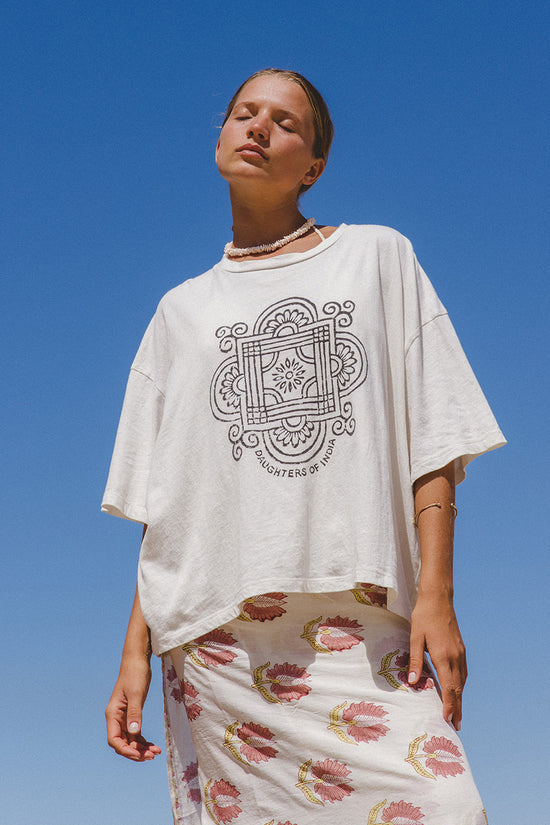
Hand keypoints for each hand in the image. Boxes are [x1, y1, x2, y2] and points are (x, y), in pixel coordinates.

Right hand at [105, 657, 161, 760]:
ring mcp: (124, 717)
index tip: (139, 754)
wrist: (137, 661)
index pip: (114, 739)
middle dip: (135, 752)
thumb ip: (135, 713)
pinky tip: (154, 745)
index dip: (125, 750)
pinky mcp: (132, 714)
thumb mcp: (136, 693)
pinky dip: (143, 740)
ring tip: (155, 753)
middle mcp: (116, 718)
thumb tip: (133, 732)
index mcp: (113, 714)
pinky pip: (136, 733)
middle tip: (151, 756)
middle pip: (122, 743)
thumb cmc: (135, 674)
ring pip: (130, 740)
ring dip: (141, 748)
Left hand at [408, 591, 466, 729]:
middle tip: (456, 726)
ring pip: (462, 682)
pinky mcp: (461, 649)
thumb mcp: (415, 638)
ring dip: (460, 699)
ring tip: (457, 713)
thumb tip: (412, 682)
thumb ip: (415, 661)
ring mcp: (460, 653)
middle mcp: (455, 657)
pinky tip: (456, 690)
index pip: (449, 688)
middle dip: (457, 708)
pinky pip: (463, 672)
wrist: (439, 599)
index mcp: (443, 656)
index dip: (449, 705)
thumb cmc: (423, 617)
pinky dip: (460, 685)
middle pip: (458, 689)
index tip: (447, 721)